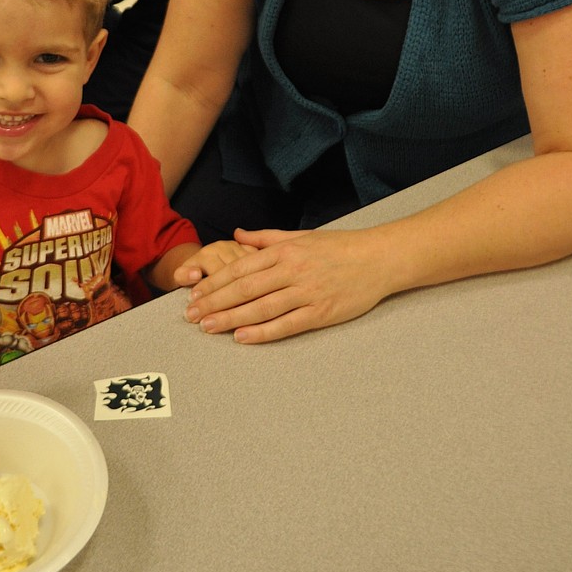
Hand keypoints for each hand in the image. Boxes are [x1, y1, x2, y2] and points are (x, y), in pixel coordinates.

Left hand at [183, 227, 391, 343]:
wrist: (380, 258)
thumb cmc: (340, 247)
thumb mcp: (301, 235)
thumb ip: (266, 237)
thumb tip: (237, 235)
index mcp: (285, 250)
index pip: (240, 267)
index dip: (214, 282)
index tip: (195, 293)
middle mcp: (292, 270)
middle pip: (244, 288)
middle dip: (214, 302)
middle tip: (191, 315)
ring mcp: (307, 292)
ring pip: (261, 308)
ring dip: (231, 318)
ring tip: (209, 327)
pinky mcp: (321, 312)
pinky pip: (286, 324)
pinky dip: (263, 332)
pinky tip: (242, 337)